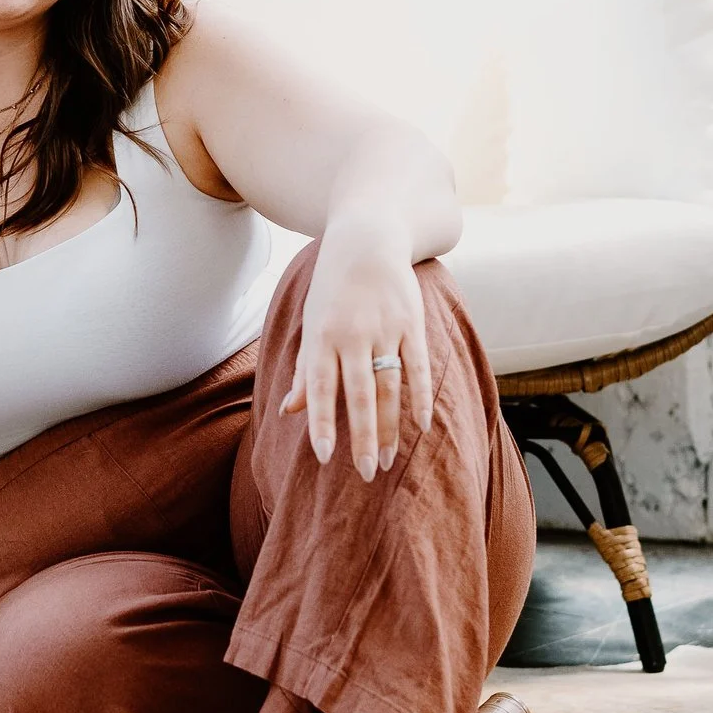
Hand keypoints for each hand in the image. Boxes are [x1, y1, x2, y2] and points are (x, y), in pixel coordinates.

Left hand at [280, 225, 435, 479]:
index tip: (324, 457)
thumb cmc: (332, 288)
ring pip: (390, 387)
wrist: (367, 239)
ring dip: (391, 427)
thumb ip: (306, 370)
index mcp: (322, 337)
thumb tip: (290, 411)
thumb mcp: (311, 322)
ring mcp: (386, 329)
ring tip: (388, 460)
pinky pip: (419, 368)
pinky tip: (422, 425)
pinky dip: (421, 397)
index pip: (321, 388)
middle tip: (365, 474)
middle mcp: (353, 335)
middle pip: (359, 395)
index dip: (322, 423)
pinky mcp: (412, 324)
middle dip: (363, 437)